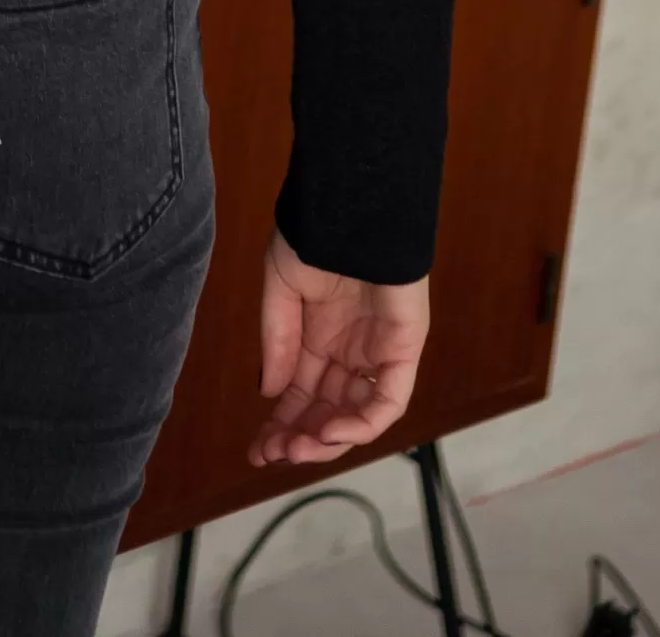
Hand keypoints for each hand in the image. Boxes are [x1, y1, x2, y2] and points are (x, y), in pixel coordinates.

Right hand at [250, 227, 428, 467]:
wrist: (353, 204)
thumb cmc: (316, 233)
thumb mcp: (281, 287)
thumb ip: (276, 341)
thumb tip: (269, 393)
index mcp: (318, 337)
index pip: (300, 395)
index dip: (280, 425)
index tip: (256, 451)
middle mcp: (348, 351)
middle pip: (325, 412)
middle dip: (299, 438)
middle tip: (273, 454)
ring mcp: (377, 353)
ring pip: (356, 415)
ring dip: (327, 439)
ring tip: (297, 447)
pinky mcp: (403, 350)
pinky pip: (387, 400)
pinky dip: (362, 423)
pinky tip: (330, 430)